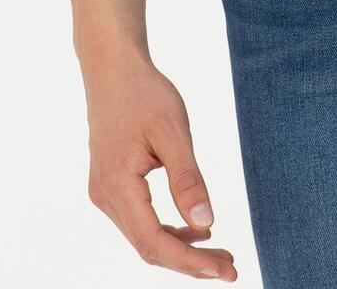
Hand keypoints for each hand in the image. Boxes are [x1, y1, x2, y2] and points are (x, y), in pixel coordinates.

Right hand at [81, 45, 236, 279]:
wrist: (112, 67)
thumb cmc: (144, 93)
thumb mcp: (173, 131)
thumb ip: (188, 179)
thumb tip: (206, 224)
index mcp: (117, 185)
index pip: (153, 242)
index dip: (190, 263)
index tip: (224, 271)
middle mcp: (105, 197)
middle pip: (149, 247)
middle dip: (190, 262)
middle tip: (231, 267)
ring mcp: (105, 193)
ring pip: (144, 237)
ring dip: (181, 248)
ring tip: (220, 251)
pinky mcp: (112, 186)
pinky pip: (140, 221)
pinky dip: (168, 230)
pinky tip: (195, 228)